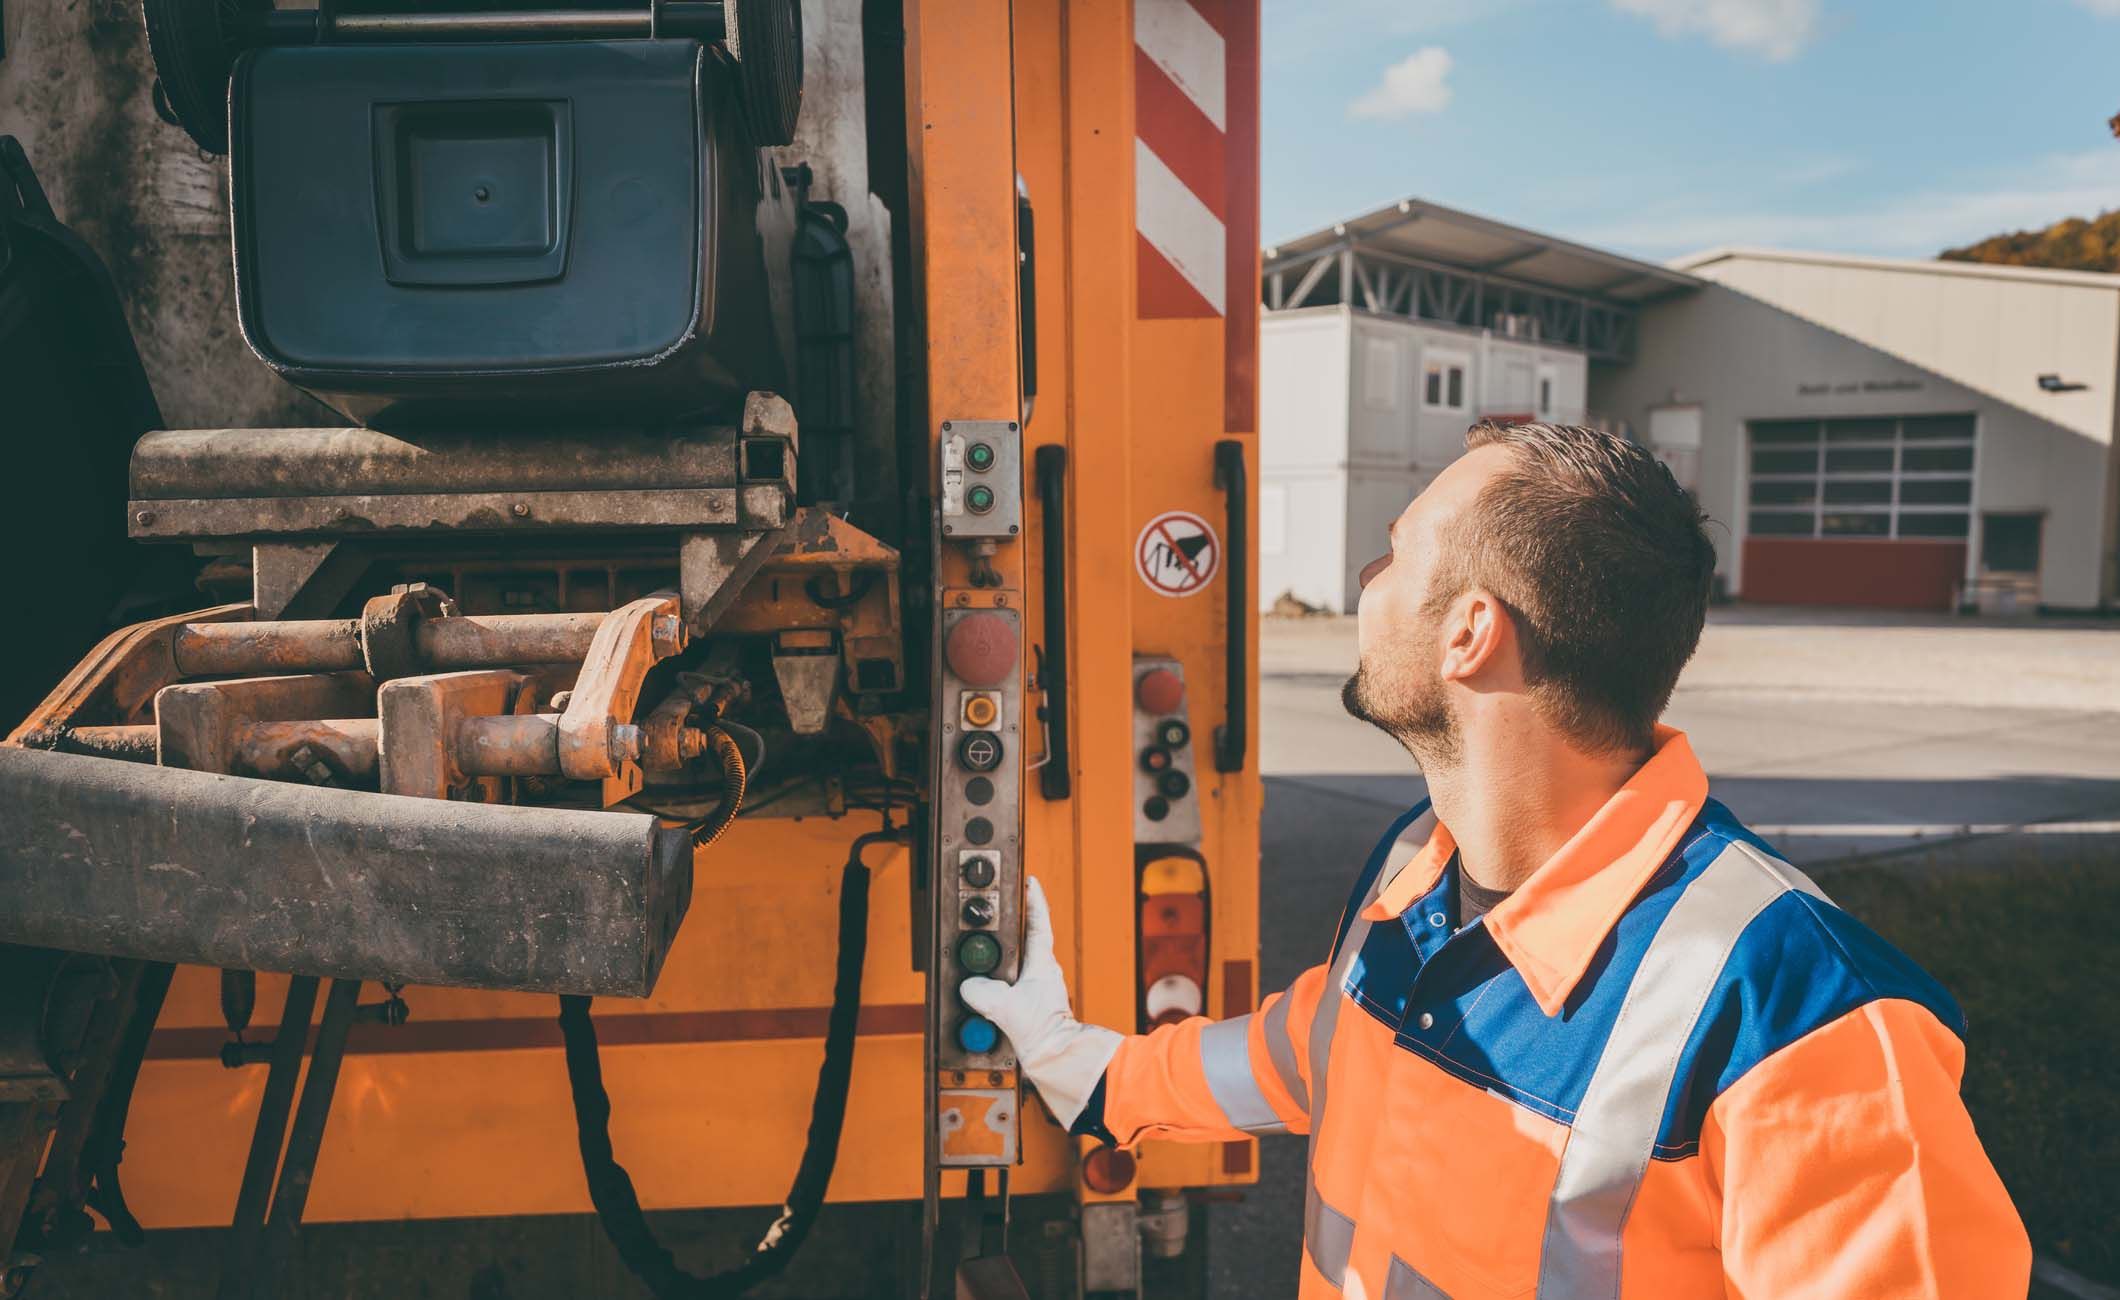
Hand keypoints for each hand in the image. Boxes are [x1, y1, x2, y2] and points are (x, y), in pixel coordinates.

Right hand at [959, 877, 1122, 1130]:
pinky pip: (1012, 988)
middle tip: (993, 918)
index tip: (1028, 881)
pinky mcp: (1033, 1006)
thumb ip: (983, 991)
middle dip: (1008, 930)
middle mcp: (1044, 972)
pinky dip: (999, 988)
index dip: (1033, 900)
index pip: (1038, 922)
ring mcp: (1040, 989)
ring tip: (981, 964)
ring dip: (1000, 964)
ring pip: (1017, 966)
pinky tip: (986, 998)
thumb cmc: (1042, 1031)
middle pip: (1024, 941)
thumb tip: (970, 986)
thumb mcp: (1005, 1006)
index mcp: (1042, 963)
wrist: (1057, 1059)